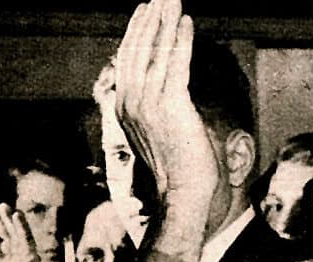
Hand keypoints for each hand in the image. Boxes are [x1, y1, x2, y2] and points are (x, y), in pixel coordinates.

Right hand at [113, 0, 216, 261]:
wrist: (183, 194)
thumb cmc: (178, 168)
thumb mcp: (156, 133)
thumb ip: (153, 108)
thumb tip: (164, 89)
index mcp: (125, 105)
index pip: (128, 58)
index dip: (137, 30)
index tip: (146, 9)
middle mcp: (132, 101)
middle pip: (138, 48)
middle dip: (150, 18)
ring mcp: (150, 103)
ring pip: (156, 52)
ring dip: (165, 22)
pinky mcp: (172, 106)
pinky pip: (176, 65)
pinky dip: (181, 41)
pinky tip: (187, 23)